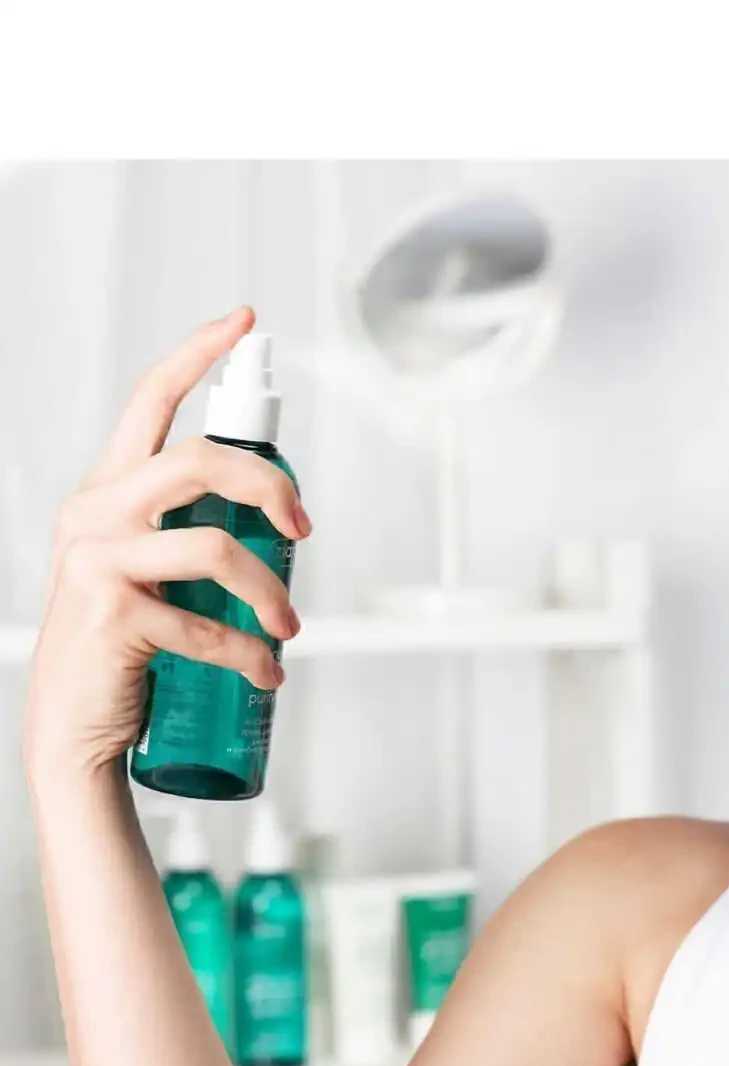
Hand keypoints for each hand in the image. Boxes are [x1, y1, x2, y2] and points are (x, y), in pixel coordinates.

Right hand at [23, 307, 310, 779]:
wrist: (74, 728)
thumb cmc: (120, 650)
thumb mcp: (139, 572)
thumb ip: (179, 533)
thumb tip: (271, 522)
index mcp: (105, 493)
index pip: (149, 401)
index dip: (197, 354)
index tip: (244, 322)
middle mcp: (93, 512)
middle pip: (200, 460)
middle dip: (268, 486)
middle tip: (303, 527)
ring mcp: (96, 560)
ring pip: (214, 548)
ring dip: (269, 593)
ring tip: (289, 629)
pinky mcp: (112, 613)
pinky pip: (208, 626)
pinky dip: (251, 655)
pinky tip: (265, 673)